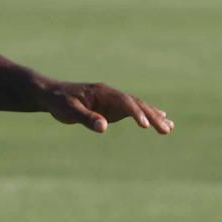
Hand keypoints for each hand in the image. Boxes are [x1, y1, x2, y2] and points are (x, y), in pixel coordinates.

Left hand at [42, 82, 173, 134]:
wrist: (51, 94)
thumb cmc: (58, 101)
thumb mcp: (68, 110)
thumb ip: (85, 117)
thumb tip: (103, 127)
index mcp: (102, 92)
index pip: (124, 102)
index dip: (136, 113)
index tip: (146, 126)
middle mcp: (111, 95)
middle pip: (136, 104)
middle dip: (152, 116)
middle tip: (166, 129)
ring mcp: (113, 101)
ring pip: (138, 107)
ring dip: (154, 116)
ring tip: (169, 127)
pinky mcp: (112, 108)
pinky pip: (133, 112)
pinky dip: (146, 116)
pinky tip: (159, 121)